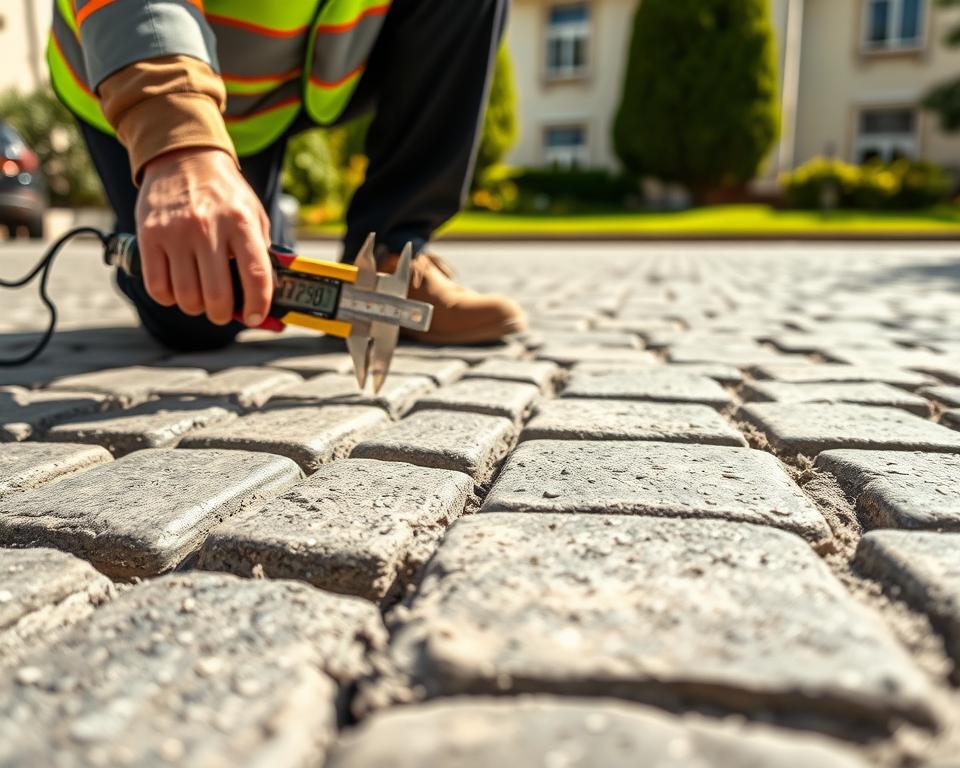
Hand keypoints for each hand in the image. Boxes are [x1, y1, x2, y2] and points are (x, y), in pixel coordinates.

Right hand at [136, 148, 272, 325]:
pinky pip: (157, 286)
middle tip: (223, 312)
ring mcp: (176, 232)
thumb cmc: (224, 194)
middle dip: (222, 314)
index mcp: (241, 222)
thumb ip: (262, 251)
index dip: (258, 305)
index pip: (256, 275)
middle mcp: (208, 227)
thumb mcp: (253, 214)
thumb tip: (267, 296)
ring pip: (186, 296)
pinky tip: (177, 289)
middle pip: (217, 294)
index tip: (255, 316)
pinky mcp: (149, 236)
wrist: (183, 157)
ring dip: (196, 308)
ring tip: (200, 299)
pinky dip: (169, 298)